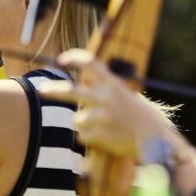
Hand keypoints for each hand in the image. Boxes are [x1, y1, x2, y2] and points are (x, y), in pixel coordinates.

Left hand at [40, 49, 168, 157]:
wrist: (155, 138)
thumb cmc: (137, 114)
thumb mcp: (123, 93)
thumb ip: (102, 87)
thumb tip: (77, 83)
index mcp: (112, 84)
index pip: (90, 62)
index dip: (74, 57)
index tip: (62, 59)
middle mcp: (106, 98)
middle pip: (70, 91)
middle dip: (53, 90)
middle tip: (41, 90)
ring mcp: (102, 117)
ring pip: (76, 119)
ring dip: (83, 123)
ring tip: (103, 126)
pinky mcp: (100, 136)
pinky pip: (81, 136)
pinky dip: (88, 137)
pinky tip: (105, 137)